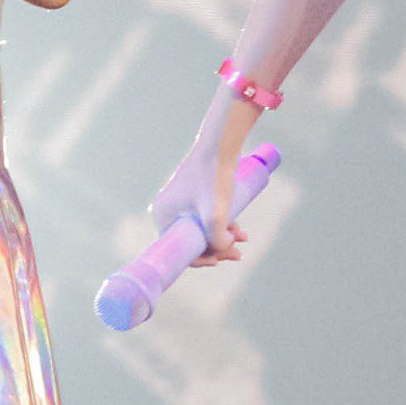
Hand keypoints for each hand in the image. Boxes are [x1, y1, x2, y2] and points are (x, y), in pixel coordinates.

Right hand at [144, 127, 253, 267]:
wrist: (220, 145)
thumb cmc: (213, 178)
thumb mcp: (216, 216)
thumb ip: (219, 240)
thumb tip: (224, 247)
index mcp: (162, 216)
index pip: (179, 248)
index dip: (201, 259)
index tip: (220, 259)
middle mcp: (166, 210)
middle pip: (191, 239)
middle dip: (216, 247)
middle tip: (238, 252)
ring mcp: (179, 202)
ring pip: (201, 229)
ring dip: (222, 237)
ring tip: (243, 237)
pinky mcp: (192, 194)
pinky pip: (204, 217)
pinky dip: (220, 224)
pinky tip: (238, 228)